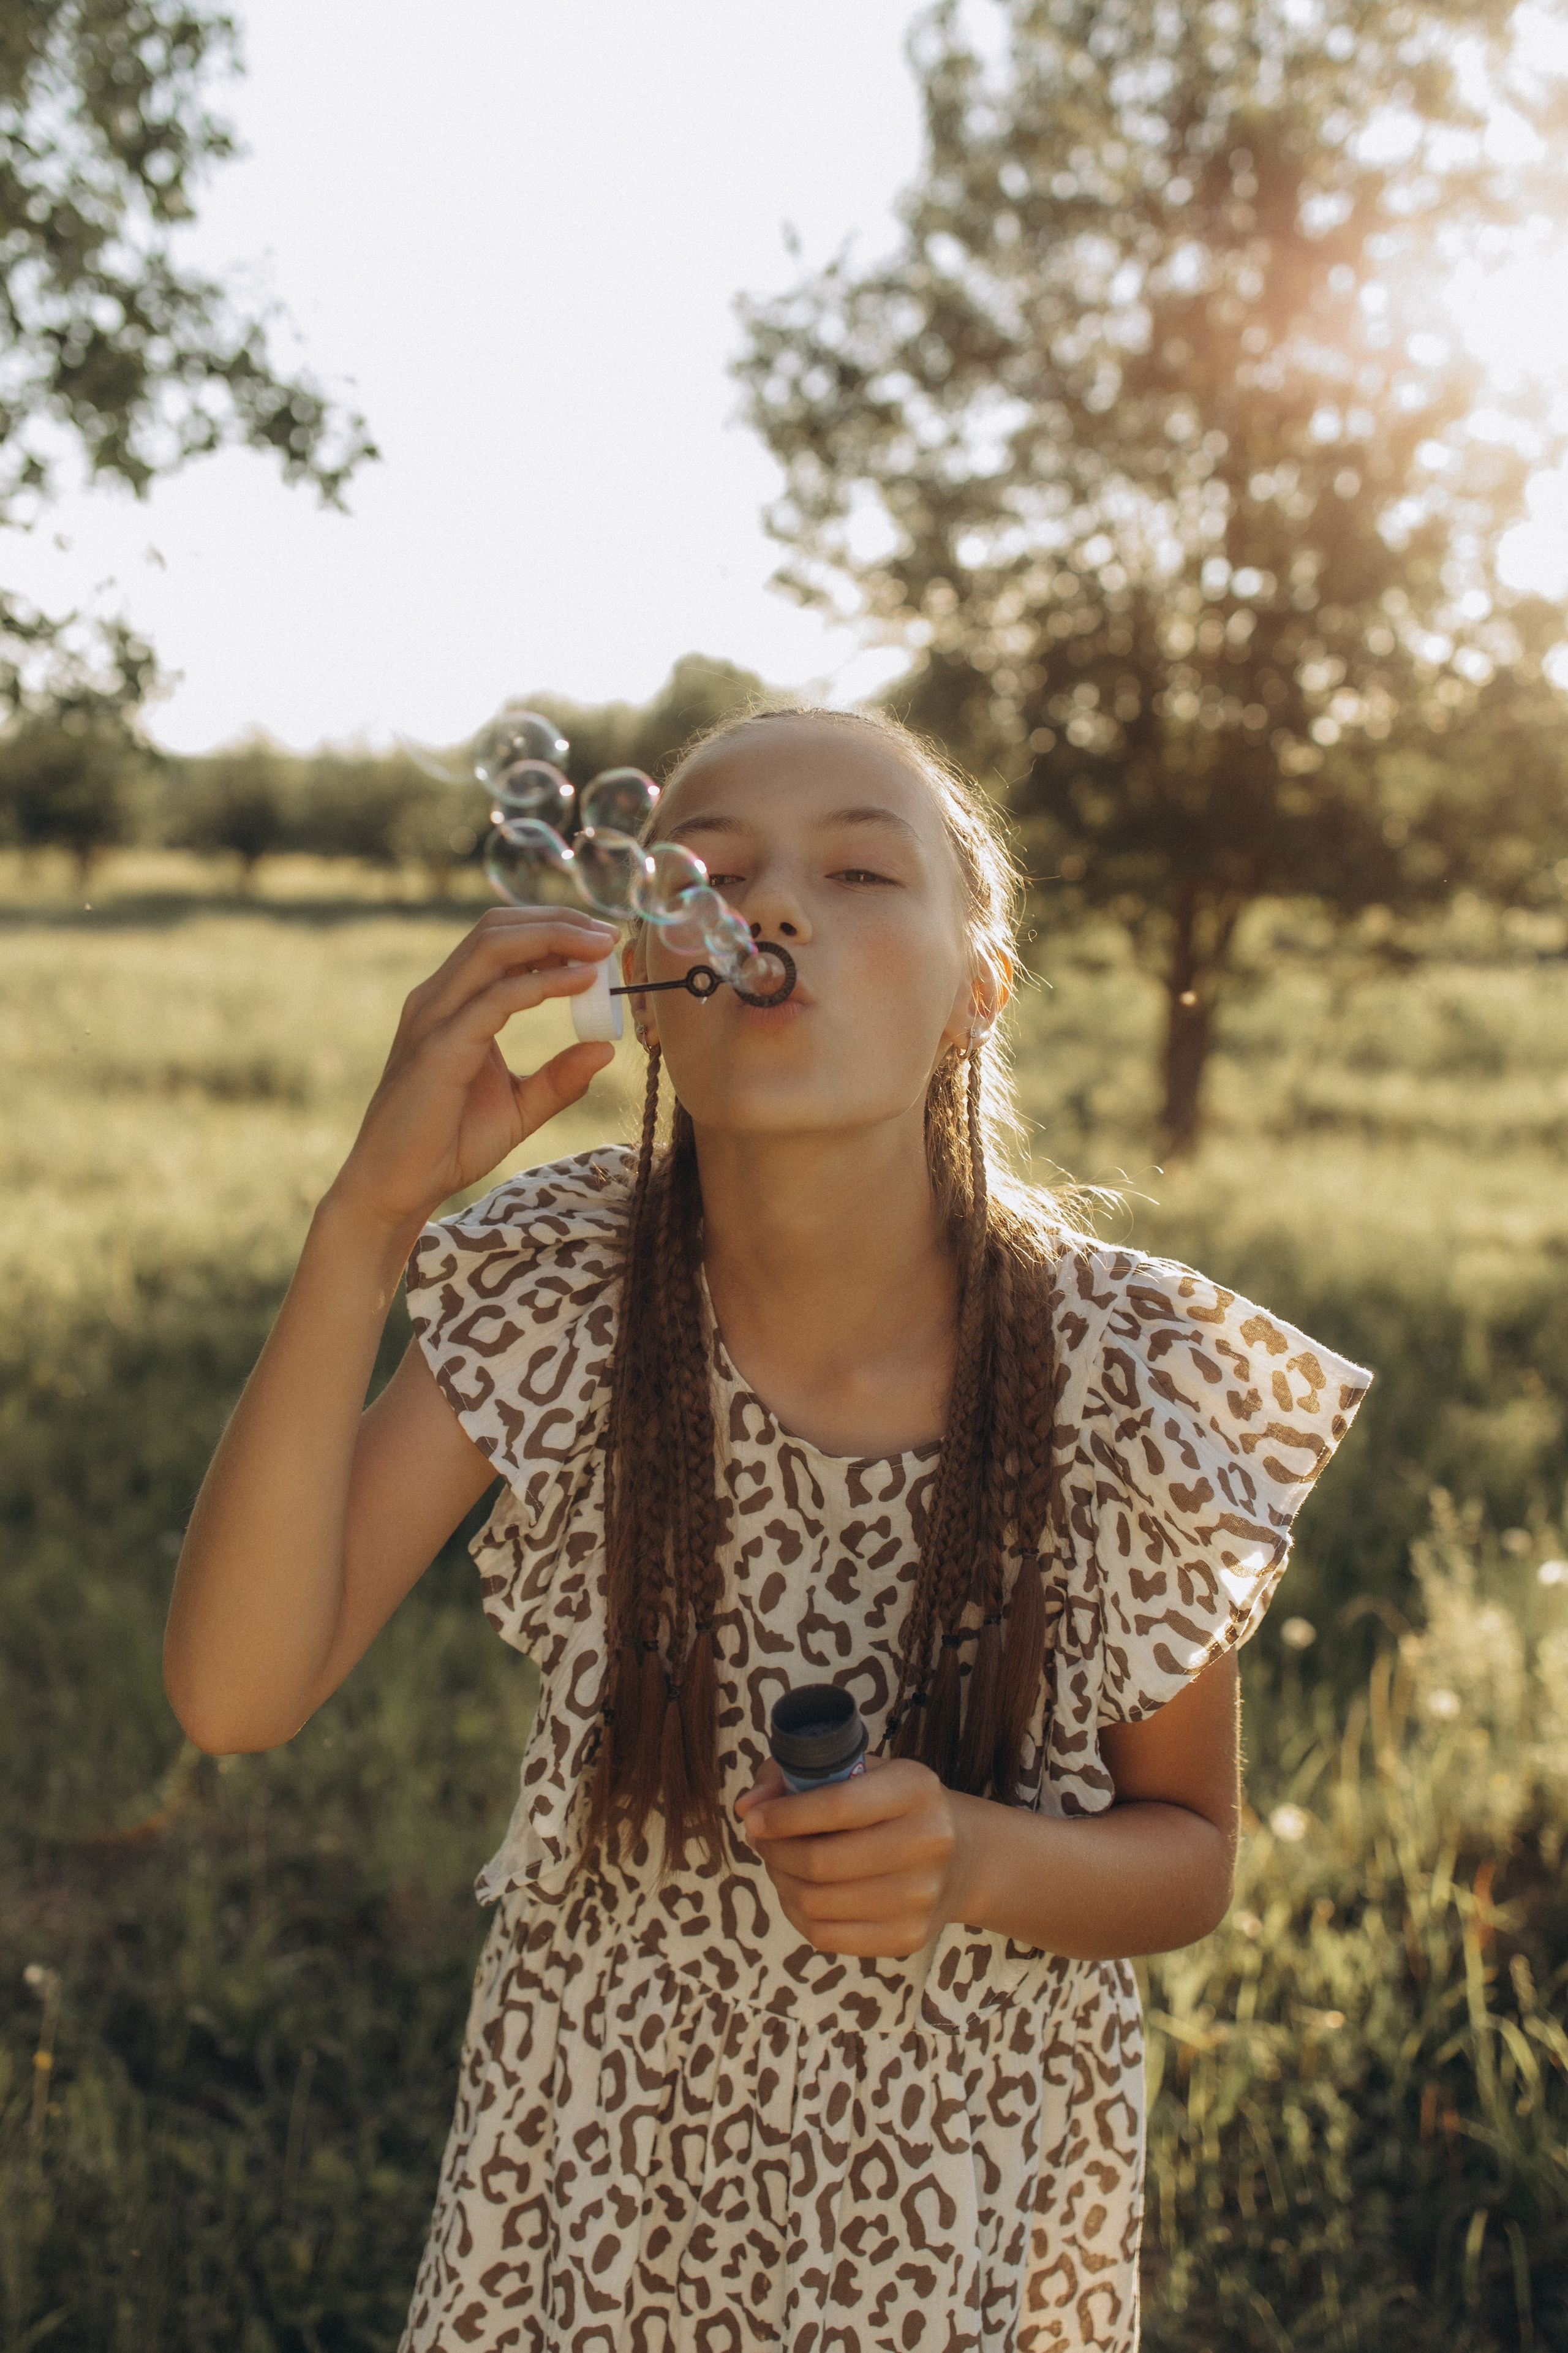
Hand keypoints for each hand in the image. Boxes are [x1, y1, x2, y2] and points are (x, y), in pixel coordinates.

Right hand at [328, 907, 618, 1238]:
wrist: (398, 1185)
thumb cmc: (448, 1144)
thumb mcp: (519, 1107)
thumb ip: (558, 1079)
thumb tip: (604, 1049)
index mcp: (451, 1003)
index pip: (501, 940)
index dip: (553, 930)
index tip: (602, 942)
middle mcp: (438, 998)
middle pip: (497, 929)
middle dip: (558, 922)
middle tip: (610, 936)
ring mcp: (434, 1017)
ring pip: (494, 947)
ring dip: (554, 937)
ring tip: (601, 947)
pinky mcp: (440, 1046)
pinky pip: (496, 998)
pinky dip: (543, 983)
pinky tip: (581, 982)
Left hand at [736, 1756, 973, 1959]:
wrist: (959, 1857)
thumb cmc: (891, 1805)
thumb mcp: (859, 1771)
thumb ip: (797, 1776)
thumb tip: (747, 1807)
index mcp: (915, 1789)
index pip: (838, 1806)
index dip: (784, 1815)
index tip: (753, 1817)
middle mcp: (928, 1842)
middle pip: (822, 1862)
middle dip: (774, 1850)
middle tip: (761, 1839)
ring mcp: (921, 1897)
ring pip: (817, 1902)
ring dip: (780, 1882)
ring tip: (778, 1863)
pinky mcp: (908, 1937)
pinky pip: (826, 1935)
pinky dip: (796, 1914)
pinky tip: (797, 1892)